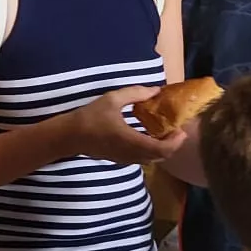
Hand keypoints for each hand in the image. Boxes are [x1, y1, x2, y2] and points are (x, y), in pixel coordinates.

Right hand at [66, 86, 186, 165]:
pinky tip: (149, 137)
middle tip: (176, 131)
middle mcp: (131, 153)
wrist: (69, 136)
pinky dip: (151, 151)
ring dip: (162, 149)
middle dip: (172, 146)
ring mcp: (125, 159)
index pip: (161, 149)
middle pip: (160, 157)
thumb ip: (135, 93)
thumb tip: (155, 90)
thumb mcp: (112, 99)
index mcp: (131, 140)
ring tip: (165, 133)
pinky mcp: (120, 160)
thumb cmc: (90, 117)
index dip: (175, 143)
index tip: (180, 130)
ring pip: (152, 160)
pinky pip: (142, 159)